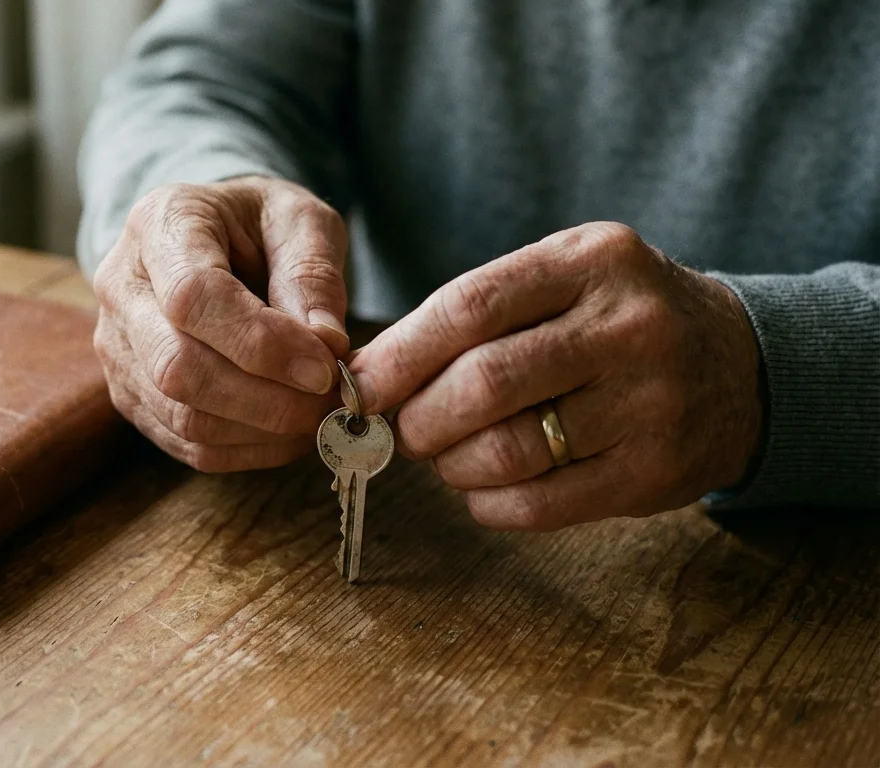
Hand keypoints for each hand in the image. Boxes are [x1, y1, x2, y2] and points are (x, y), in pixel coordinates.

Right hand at [92, 177, 349, 470]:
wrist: (216, 240)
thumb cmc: (259, 224)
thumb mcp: (299, 219)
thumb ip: (313, 272)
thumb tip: (325, 343)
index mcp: (160, 225)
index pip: (194, 297)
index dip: (261, 343)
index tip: (324, 366)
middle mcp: (121, 288)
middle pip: (176, 367)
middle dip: (265, 399)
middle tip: (330, 401)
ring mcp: (117, 348)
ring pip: (181, 415)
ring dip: (261, 430)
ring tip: (318, 416)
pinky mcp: (131, 394)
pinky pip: (186, 443)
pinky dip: (247, 450)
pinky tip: (289, 432)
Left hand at [349, 222, 764, 529]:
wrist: (742, 366)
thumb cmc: (615, 321)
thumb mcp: (562, 279)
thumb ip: (475, 312)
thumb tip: (369, 371)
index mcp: (591, 260)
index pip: (470, 306)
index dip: (401, 354)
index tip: (360, 386)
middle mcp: (628, 326)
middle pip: (485, 382)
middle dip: (420, 417)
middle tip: (402, 431)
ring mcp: (649, 401)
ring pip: (510, 449)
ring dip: (451, 465)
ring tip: (444, 458)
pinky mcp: (656, 470)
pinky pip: (543, 503)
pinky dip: (489, 503)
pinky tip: (481, 490)